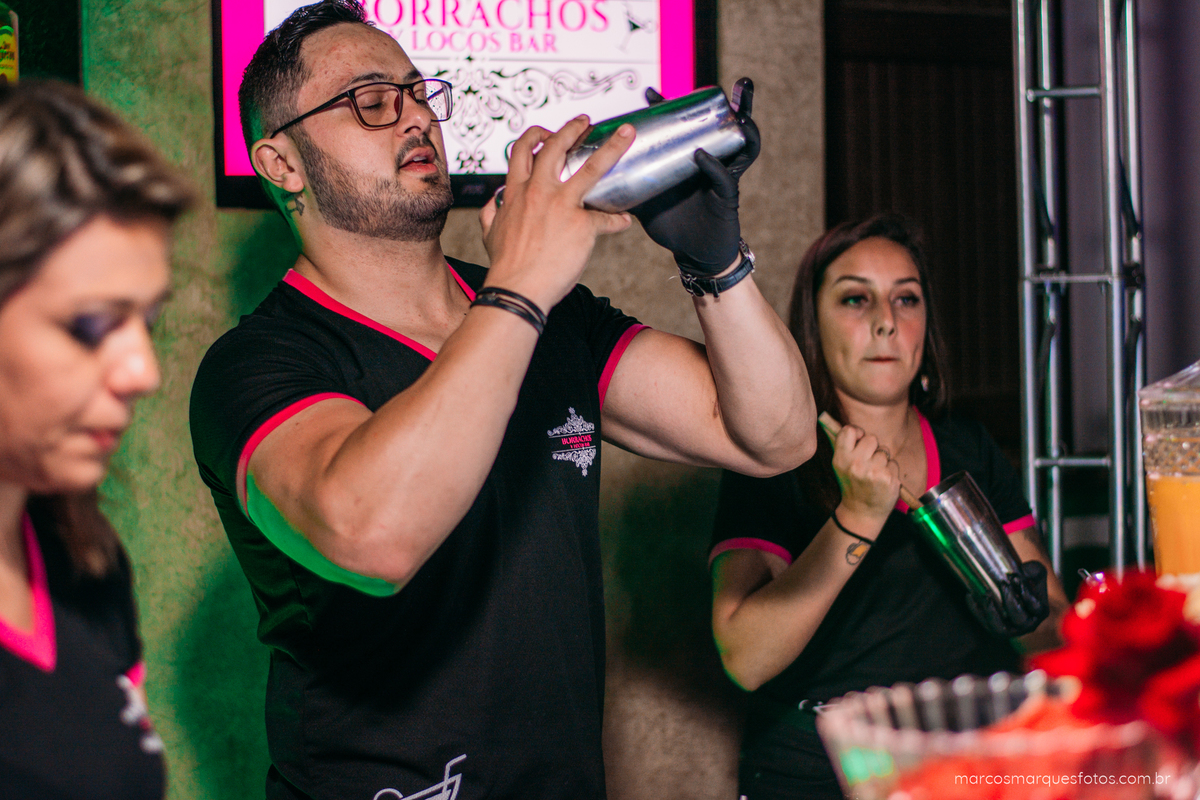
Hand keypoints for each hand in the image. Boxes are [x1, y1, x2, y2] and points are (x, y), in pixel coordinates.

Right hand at [480, 116, 634, 311]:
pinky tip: (623, 221)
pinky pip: (607, 218)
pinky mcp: (582, 225)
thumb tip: (493, 203)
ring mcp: (562, 206)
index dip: (536, 136)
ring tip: (625, 135)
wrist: (516, 289)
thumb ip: (491, 213)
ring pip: (592, 166)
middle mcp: (539, 192)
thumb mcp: (489, 233)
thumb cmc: (505, 266)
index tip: (547, 133)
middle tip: (584, 122)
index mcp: (516, 192)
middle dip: (572, 128)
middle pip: (555, 146)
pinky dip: (617, 220)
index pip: (522, 151)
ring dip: (612, 146)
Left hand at [630, 78, 761, 276]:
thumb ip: (630, 187)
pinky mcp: (728, 198)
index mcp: (694, 163)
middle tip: (718, 86)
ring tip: (740, 108)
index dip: (670, 110)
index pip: (685, 129)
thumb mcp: (648, 202)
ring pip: (741, 146)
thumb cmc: (674, 228)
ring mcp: (723, 178)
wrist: (695, 256)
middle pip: (721, 128)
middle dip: (730, 105)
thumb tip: (597, 178)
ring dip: (743, 125)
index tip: (649, 94)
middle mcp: (713, 164)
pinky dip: (714, 167)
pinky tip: (704, 157)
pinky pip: (725, 179)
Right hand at [829, 423, 900, 521]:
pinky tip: (883, 481)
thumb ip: (843, 445)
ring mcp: (874, 472)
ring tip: (875, 473)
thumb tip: (834, 420)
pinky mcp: (889, 479)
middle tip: (867, 462)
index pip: (849, 430)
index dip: (856, 433)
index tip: (858, 441)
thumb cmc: (852, 484)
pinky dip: (890, 471)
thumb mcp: (840, 466)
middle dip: (872, 448)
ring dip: (882, 460)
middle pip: (871, 438)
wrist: (862, 512)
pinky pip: (894, 463)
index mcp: (841, 459)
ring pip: (884, 451)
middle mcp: (856, 464)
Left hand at [966, 561, 1051, 637]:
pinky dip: (976, 611)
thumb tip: (1020, 573)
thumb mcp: (1035, 570)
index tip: (1015, 579)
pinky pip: (984, 623)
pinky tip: (970, 595)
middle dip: (1010, 601)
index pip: (1035, 606)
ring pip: (1000, 629)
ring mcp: (1011, 629)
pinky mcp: (995, 628)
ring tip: (985, 594)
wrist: (1012, 587)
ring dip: (991, 612)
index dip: (1026, 594)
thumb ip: (1033, 570)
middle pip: (1019, 619)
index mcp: (1040, 611)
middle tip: (1002, 583)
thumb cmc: (1026, 578)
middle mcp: (1027, 624)